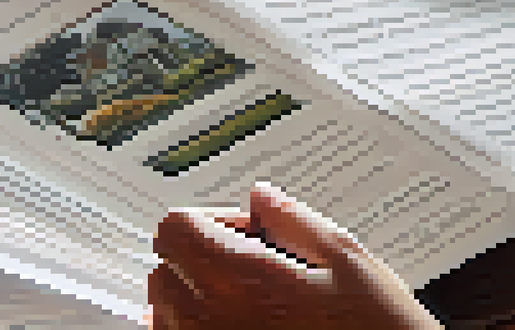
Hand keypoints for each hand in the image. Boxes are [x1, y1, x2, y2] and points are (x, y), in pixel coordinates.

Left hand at [148, 182, 442, 329]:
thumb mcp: (351, 263)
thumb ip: (296, 222)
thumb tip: (261, 197)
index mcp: (243, 281)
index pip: (174, 228)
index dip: (209, 221)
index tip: (247, 233)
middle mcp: (212, 321)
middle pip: (164, 270)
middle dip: (200, 258)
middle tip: (255, 267)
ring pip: (165, 313)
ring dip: (195, 298)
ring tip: (252, 304)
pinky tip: (240, 328)